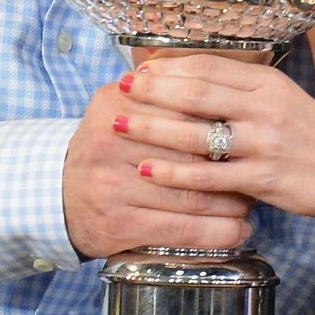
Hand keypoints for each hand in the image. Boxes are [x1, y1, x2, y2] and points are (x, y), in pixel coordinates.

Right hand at [62, 74, 254, 259]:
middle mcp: (112, 142)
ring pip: (192, 194)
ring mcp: (114, 185)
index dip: (223, 120)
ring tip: (252, 202)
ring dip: (232, 202)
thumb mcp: (119, 109)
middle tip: (259, 167)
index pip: (184, 108)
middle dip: (234, 162)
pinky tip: (238, 232)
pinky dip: (217, 233)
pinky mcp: (119, 224)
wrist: (55, 196)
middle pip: (192, 150)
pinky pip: (181, 228)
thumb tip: (215, 82)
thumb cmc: (105, 150)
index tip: (249, 128)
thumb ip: (159, 93)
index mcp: (116, 104)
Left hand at [123, 56, 314, 222]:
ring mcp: (263, 143)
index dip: (169, 68)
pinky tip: (147, 170)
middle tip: (119, 91)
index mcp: (268, 82)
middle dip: (151, 92)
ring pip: (196, 133)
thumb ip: (242, 91)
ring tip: (119, 126)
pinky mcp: (263, 179)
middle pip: (196, 93)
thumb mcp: (283, 99)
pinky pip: (208, 176)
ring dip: (151, 129)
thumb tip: (191, 82)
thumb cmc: (313, 136)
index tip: (139, 70)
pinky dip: (174, 173)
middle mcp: (264, 107)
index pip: (208, 67)